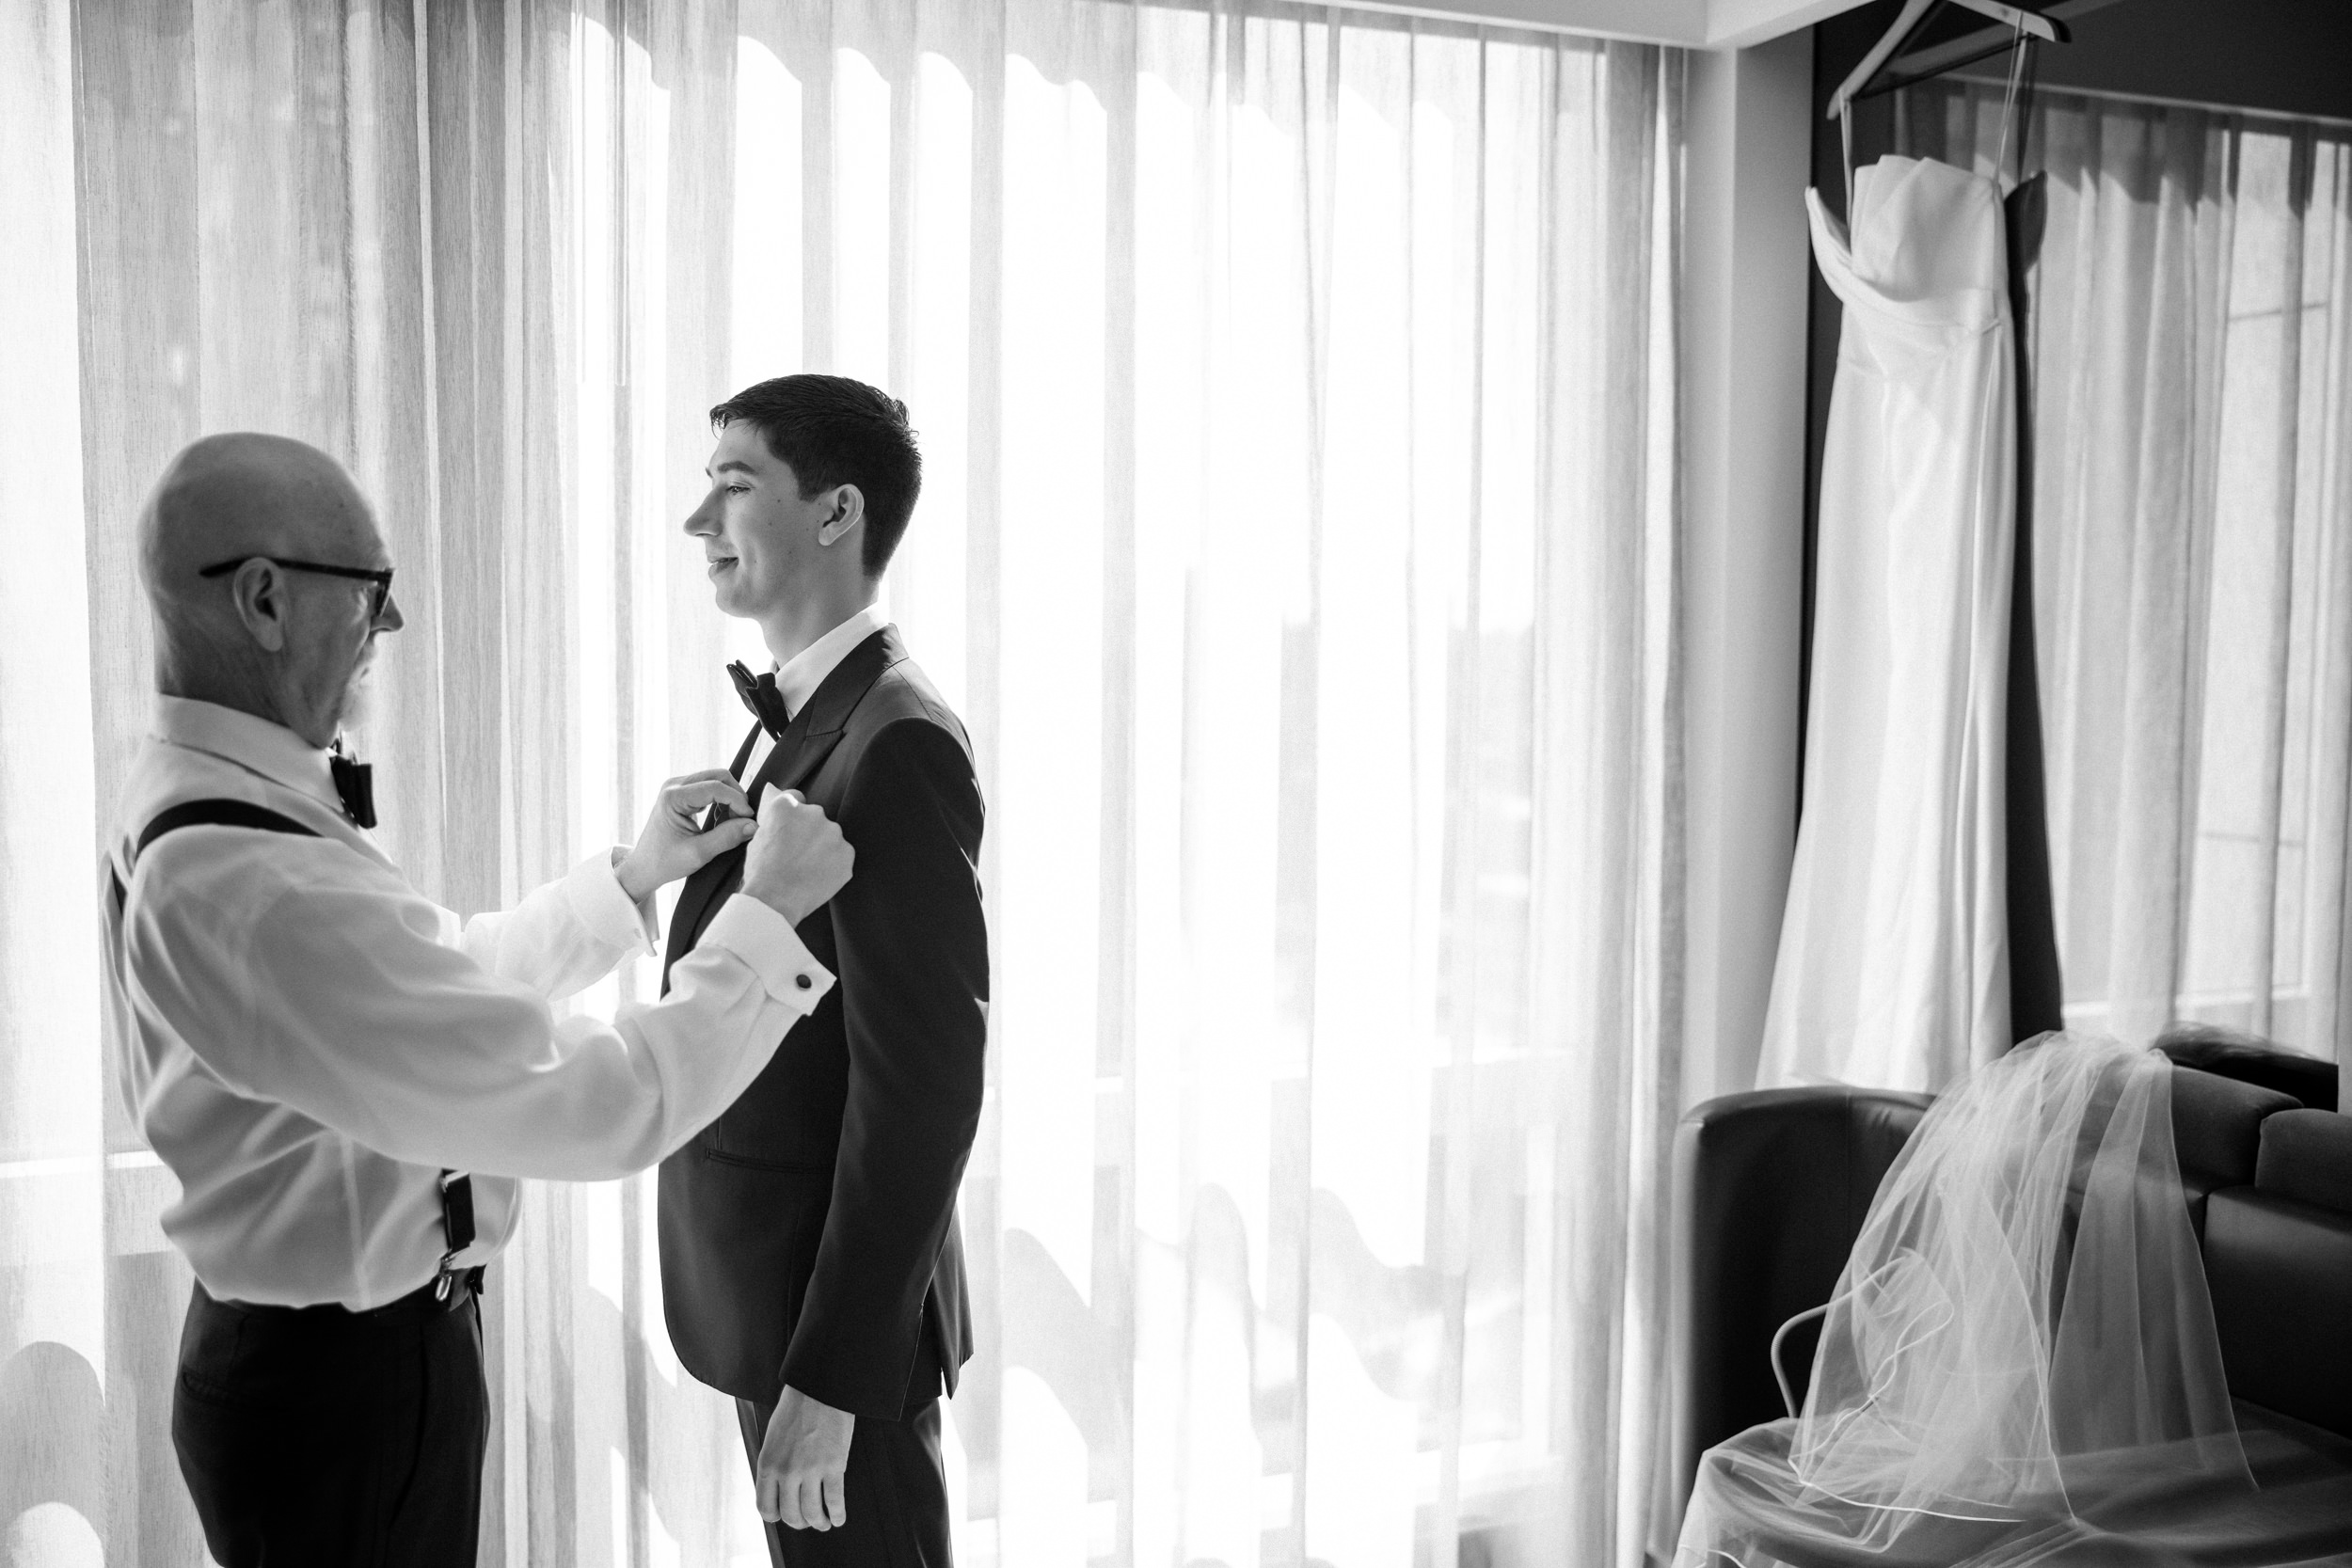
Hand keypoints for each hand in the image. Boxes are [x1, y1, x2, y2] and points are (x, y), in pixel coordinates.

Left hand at [615, 770, 756, 902]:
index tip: (749, 820)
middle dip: (736, 796)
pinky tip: (722, 820)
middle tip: (743, 821)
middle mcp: (674, 786)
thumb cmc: (665, 862)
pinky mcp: (682, 793)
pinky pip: (710, 787)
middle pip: (718, 776)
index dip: (737, 801)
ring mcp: (677, 787)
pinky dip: (722, 801)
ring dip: (730, 798)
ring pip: (716, 780)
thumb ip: (727, 837)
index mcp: (673, 797)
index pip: (716, 787)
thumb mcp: (698, 853)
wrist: (644, 867)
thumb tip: (753, 825)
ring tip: (733, 823)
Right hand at [741, 789, 853, 925]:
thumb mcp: (758, 836)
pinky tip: (818, 876)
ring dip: (822, 848)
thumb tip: (774, 791)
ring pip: (830, 837)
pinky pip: (842, 855)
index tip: (791, 829)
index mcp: (788, 806)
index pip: (795, 799)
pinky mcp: (847, 854)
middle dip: (808, 832)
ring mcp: (833, 833)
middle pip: (815, 818)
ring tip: (806, 868)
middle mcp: (814, 813)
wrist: (774, 901)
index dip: (792, 816)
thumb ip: (773, 815)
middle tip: (797, 854)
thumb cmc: (761, 872)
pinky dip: (833, 864)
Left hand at [756, 1385, 853, 1530]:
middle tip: (808, 1521)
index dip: (777, 1517)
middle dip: (801, 1523)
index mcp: (768, 1464)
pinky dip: (838, 1514)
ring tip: (824, 1523)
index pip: (766, 1508)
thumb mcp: (773, 1438)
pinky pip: (835, 1501)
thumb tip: (780, 1490)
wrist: (820, 1388)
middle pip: (791, 1515)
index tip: (786, 1515)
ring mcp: (810, 1471)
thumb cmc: (796, 1409)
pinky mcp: (834, 1466)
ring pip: (813, 1513)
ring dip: (819, 1523)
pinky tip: (839, 1517)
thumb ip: (774, 1465)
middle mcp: (786, 1472)